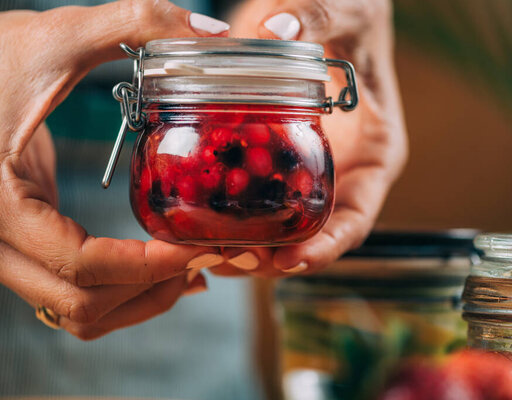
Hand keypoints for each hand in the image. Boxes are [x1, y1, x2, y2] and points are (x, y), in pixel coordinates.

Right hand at [0, 0, 230, 339]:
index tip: (195, 247)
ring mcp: (7, 246)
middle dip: (148, 290)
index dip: (145, 266)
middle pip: (77, 303)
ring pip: (72, 310)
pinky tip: (156, 269)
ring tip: (189, 275)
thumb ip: (132, 23)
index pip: (77, 262)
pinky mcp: (25, 240)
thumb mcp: (57, 36)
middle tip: (203, 260)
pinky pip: (69, 290)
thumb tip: (209, 31)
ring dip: (134, 303)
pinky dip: (116, 292)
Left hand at [212, 0, 406, 276]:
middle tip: (234, 260)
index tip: (294, 260)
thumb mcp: (346, 10)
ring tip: (207, 251)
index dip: (329, 246)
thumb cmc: (353, 11)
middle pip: (311, 232)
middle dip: (275, 256)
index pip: (357, 217)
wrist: (320, 7)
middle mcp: (339, 170)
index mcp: (373, 154)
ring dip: (246, 244)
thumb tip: (280, 28)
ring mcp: (304, 166)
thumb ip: (317, 17)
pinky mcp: (271, 154)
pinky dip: (226, 212)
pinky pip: (249, 192)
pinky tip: (195, 217)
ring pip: (277, 222)